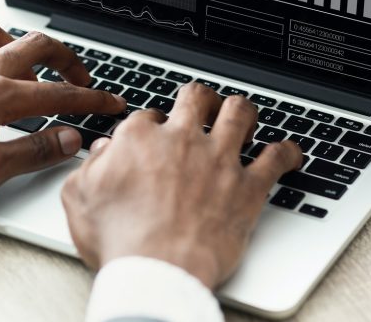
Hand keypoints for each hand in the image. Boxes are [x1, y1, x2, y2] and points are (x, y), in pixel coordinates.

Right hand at [61, 83, 301, 288]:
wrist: (159, 271)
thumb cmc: (120, 241)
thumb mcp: (80, 198)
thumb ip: (90, 168)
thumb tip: (103, 152)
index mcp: (140, 139)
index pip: (149, 116)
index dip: (153, 126)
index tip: (155, 137)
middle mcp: (182, 140)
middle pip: (197, 98)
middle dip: (200, 98)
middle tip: (203, 106)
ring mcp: (219, 160)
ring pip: (239, 113)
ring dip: (242, 110)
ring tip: (243, 113)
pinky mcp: (248, 187)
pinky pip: (277, 159)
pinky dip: (287, 153)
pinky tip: (290, 152)